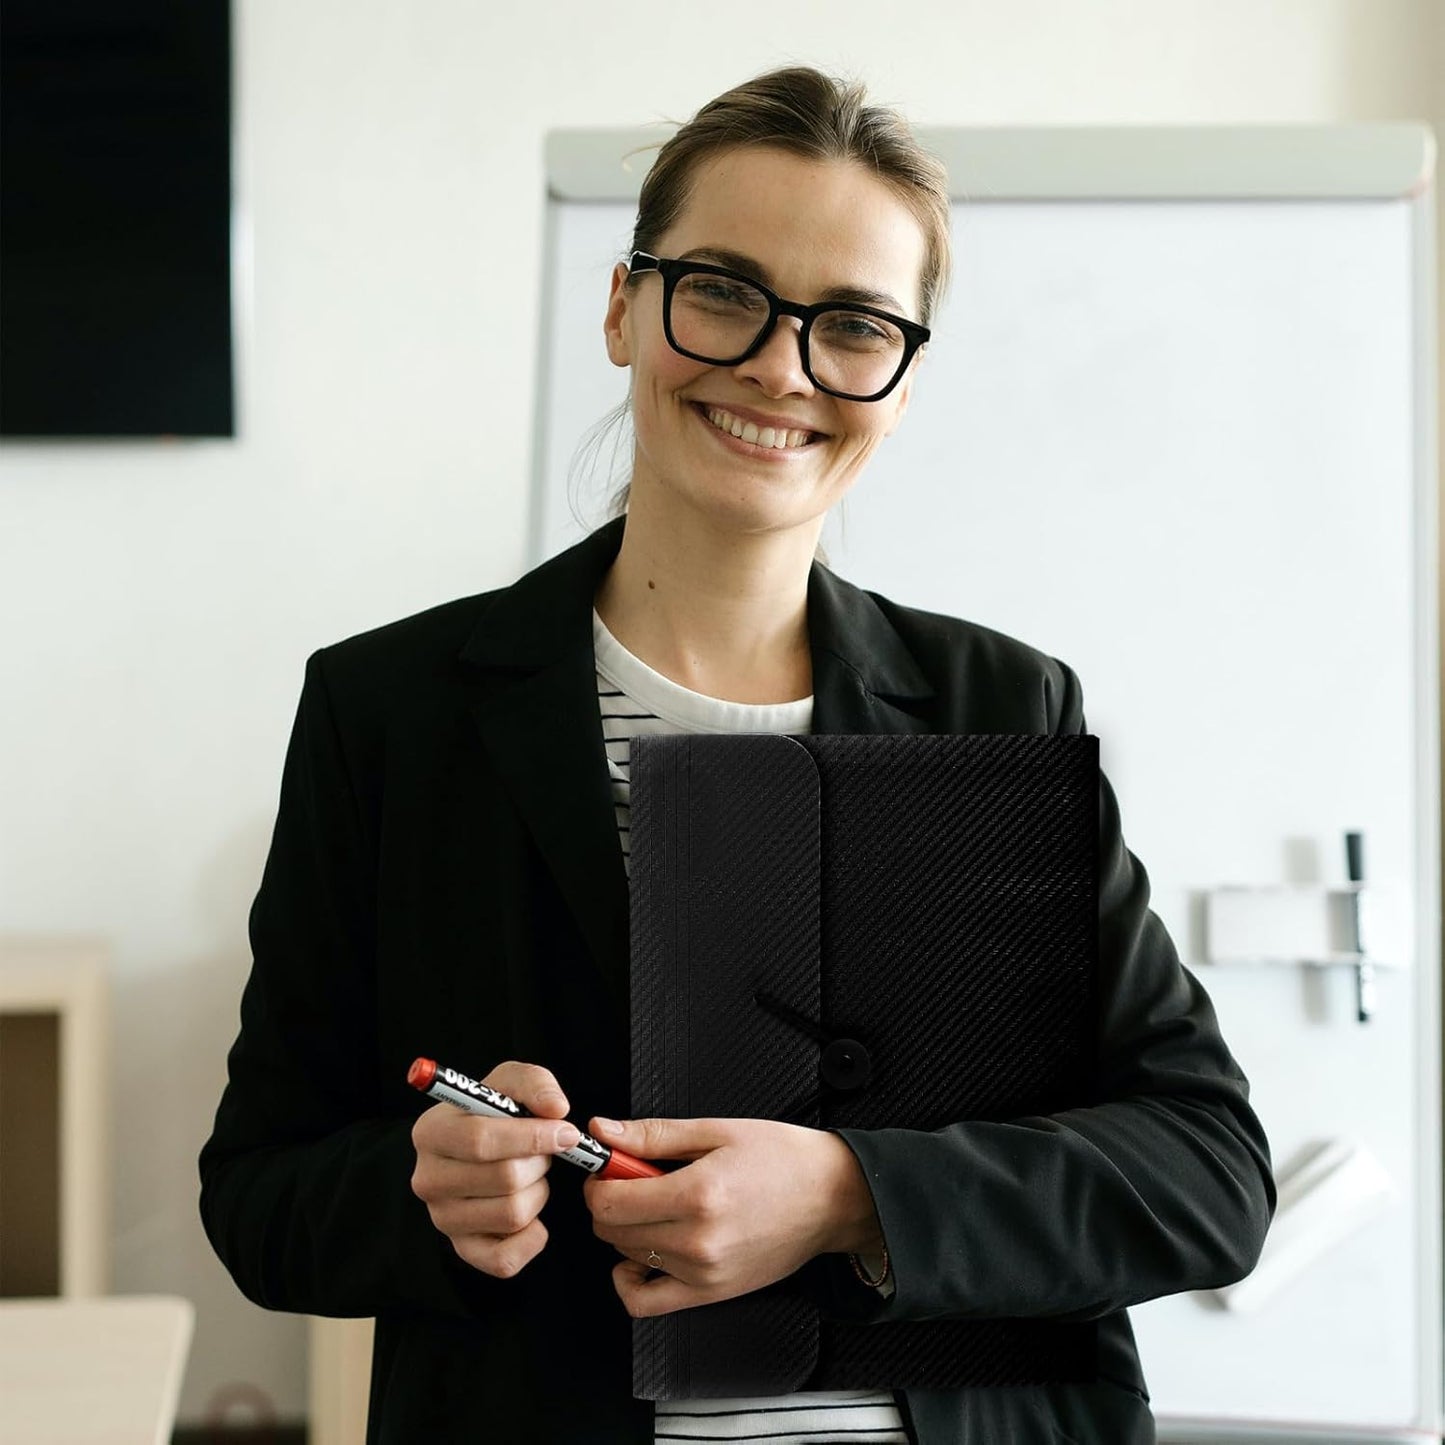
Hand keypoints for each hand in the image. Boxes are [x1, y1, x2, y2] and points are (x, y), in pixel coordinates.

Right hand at [410, 1060, 579, 1278]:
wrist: (484, 1148)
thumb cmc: (496, 1112)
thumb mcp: (510, 1082)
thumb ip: (534, 1084)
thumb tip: (556, 1110)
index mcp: (431, 1132)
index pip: (480, 1140)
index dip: (532, 1137)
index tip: (566, 1132)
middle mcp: (427, 1179)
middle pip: (504, 1178)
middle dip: (540, 1162)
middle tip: (544, 1152)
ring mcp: (442, 1219)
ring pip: (512, 1214)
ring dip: (540, 1193)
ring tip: (532, 1176)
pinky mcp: (463, 1250)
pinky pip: (506, 1259)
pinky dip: (533, 1237)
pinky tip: (533, 1212)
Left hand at [580, 1115, 879, 1317]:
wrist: (832, 1197)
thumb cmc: (783, 1159)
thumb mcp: (717, 1130)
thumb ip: (653, 1135)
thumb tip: (604, 1132)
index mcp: (698, 1194)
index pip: (610, 1201)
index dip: (598, 1179)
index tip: (608, 1165)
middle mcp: (698, 1240)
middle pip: (611, 1230)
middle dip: (610, 1199)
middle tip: (632, 1178)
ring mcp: (704, 1273)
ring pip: (626, 1256)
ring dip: (627, 1229)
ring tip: (657, 1204)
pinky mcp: (711, 1293)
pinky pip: (646, 1303)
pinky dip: (630, 1280)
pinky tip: (642, 1254)